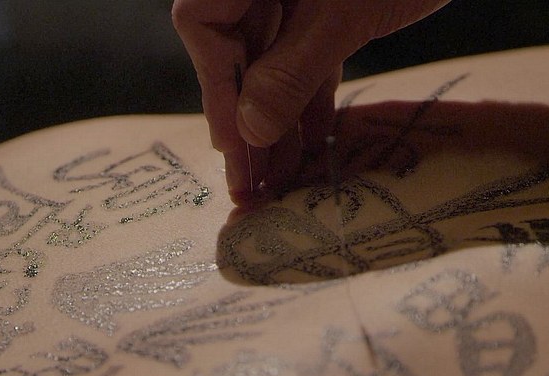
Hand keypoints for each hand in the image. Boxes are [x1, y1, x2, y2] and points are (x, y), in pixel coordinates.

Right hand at [172, 0, 451, 202]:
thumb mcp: (347, 14)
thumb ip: (293, 70)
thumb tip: (250, 131)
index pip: (201, 21)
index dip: (214, 87)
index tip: (235, 147)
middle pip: (235, 48)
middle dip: (247, 118)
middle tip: (252, 184)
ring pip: (273, 56)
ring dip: (278, 116)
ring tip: (283, 176)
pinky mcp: (331, 1)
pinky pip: (308, 49)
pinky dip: (310, 92)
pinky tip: (315, 138)